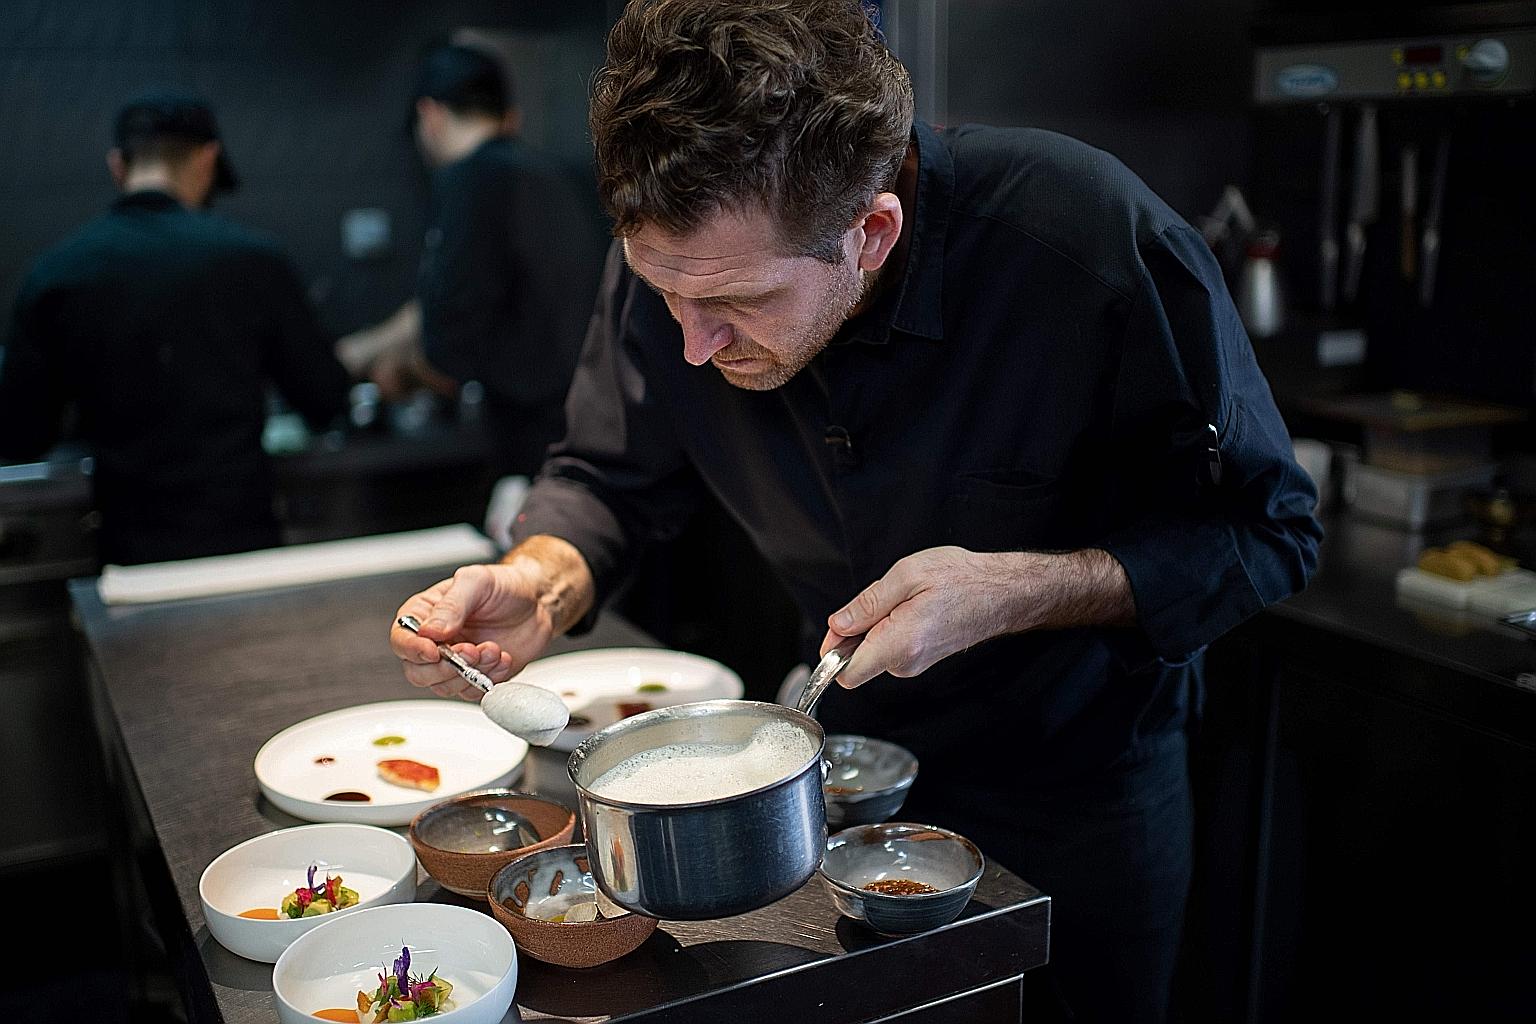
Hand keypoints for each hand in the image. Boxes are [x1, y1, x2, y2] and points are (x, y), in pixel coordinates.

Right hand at [390, 563, 554, 700]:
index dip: (413, 649)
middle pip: (418, 672)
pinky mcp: (475, 677)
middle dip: (446, 667)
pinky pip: (472, 692)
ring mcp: (455, 662)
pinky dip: (488, 680)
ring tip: (493, 649)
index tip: (433, 651)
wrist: (537, 602)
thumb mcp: (477, 582)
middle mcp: (435, 642)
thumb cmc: (504, 587)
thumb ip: (452, 605)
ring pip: (445, 686)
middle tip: (472, 650)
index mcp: (425, 614)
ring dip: (472, 672)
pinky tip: (503, 658)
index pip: (402, 639)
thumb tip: (429, 631)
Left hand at [819, 546, 1133, 687]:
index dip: (832, 651)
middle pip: (856, 661)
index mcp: (899, 644)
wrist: (1002, 591)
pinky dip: (891, 628)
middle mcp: (906, 663)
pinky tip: (915, 607)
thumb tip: (836, 626)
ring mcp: (915, 665)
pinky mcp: (922, 660)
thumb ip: (866, 604)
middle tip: (886, 598)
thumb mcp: (906, 575)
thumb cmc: (961, 578)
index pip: (845, 675)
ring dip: (877, 625)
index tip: (840, 627)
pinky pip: (890, 648)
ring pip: (873, 651)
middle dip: (857, 630)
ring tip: (907, 599)